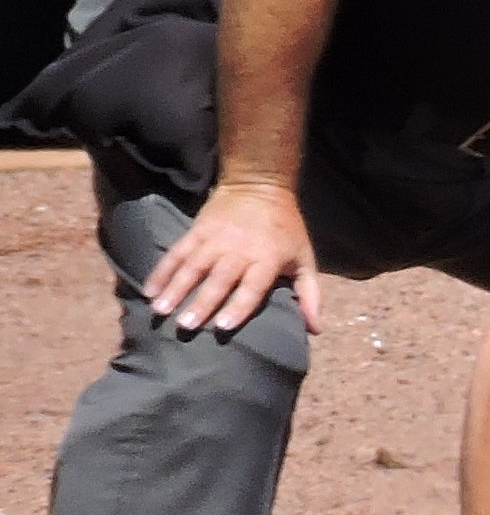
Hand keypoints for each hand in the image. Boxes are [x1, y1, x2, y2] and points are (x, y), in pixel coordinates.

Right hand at [145, 178, 322, 335]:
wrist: (260, 185)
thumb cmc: (286, 228)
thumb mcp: (304, 258)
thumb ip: (310, 294)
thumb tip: (315, 329)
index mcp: (267, 258)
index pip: (252, 287)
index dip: (238, 306)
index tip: (222, 327)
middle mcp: (239, 250)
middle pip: (219, 279)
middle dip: (202, 303)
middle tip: (185, 326)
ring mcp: (215, 240)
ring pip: (192, 267)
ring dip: (175, 289)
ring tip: (160, 310)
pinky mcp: (197, 231)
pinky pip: (176, 253)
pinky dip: (162, 271)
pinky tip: (149, 289)